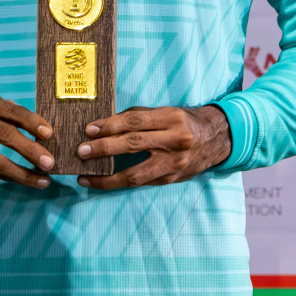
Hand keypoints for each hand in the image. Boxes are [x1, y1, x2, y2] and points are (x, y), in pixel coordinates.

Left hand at [75, 105, 231, 189]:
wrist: (213, 140)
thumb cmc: (181, 122)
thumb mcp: (165, 112)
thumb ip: (138, 117)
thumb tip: (102, 126)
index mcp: (171, 118)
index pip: (135, 121)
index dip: (110, 125)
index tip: (89, 130)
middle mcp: (175, 140)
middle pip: (133, 144)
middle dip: (104, 148)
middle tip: (82, 151)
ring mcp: (174, 163)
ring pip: (136, 173)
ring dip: (108, 176)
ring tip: (86, 175)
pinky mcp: (171, 179)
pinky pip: (142, 183)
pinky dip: (120, 183)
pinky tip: (104, 182)